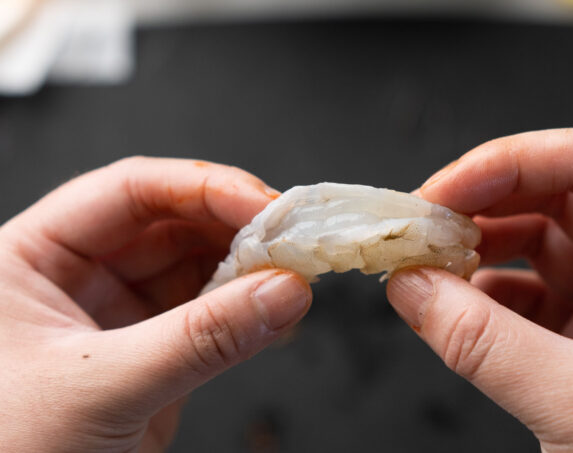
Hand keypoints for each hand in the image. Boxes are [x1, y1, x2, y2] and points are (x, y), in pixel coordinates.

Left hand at [0, 157, 311, 451]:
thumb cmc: (9, 451)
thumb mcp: (101, 387)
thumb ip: (199, 340)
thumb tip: (282, 292)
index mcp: (34, 257)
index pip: (129, 192)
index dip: (202, 188)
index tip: (263, 205)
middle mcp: (78, 276)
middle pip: (172, 223)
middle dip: (236, 227)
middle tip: (291, 239)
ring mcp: (118, 314)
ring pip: (196, 266)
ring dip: (249, 267)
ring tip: (293, 274)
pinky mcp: (151, 354)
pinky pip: (208, 316)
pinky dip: (247, 310)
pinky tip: (277, 309)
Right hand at [386, 125, 572, 451]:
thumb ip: (482, 343)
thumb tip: (410, 287)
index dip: (513, 162)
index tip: (446, 191)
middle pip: (559, 193)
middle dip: (482, 204)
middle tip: (422, 225)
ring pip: (540, 239)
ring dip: (477, 248)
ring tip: (429, 266)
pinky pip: (532, 290)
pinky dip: (485, 293)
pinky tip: (454, 306)